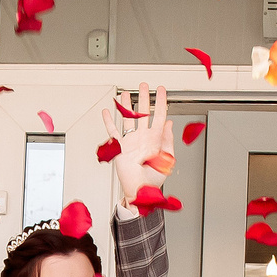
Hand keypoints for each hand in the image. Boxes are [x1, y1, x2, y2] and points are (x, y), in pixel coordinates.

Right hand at [101, 83, 174, 206]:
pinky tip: (107, 112)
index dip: (161, 102)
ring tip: (125, 94)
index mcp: (156, 139)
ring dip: (127, 106)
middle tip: (144, 85)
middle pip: (144, 112)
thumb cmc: (154, 180)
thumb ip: (168, 140)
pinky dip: (109, 121)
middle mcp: (143, 137)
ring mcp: (131, 141)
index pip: (160, 115)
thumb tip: (169, 124)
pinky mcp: (120, 147)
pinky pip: (113, 131)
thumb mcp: (168, 159)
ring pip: (128, 118)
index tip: (162, 90)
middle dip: (144, 98)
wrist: (140, 190)